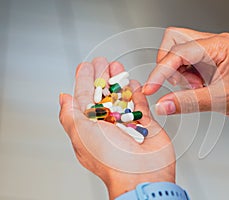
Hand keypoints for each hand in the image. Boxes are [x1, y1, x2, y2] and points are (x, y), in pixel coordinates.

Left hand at [59, 57, 174, 198]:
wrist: (142, 174)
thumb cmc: (109, 159)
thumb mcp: (80, 134)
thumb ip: (70, 114)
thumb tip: (62, 98)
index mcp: (90, 126)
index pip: (85, 97)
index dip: (86, 80)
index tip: (87, 66)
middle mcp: (108, 124)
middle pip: (104, 94)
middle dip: (103, 76)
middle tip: (104, 62)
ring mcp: (127, 123)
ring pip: (122, 97)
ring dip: (120, 81)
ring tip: (118, 66)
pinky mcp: (145, 124)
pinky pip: (141, 104)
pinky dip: (137, 93)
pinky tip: (135, 83)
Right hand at [143, 27, 228, 142]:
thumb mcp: (219, 100)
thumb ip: (187, 102)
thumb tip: (162, 105)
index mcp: (220, 46)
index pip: (179, 51)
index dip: (161, 70)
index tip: (151, 87)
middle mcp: (214, 42)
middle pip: (174, 40)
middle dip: (168, 64)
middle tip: (179, 84)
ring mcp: (210, 49)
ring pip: (177, 51)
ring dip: (178, 72)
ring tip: (196, 88)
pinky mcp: (208, 58)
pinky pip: (185, 61)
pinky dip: (184, 75)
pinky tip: (198, 86)